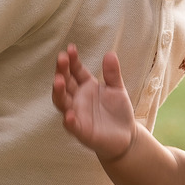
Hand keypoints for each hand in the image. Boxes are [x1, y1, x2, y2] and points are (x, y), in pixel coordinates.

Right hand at [53, 45, 137, 161]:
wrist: (126, 136)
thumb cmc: (118, 111)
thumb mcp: (117, 89)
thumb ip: (113, 73)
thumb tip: (110, 54)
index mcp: (86, 86)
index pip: (75, 71)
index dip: (72, 60)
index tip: (70, 48)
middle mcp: (77, 99)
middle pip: (65, 83)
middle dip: (62, 71)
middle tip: (62, 58)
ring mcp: (77, 114)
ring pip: (62, 102)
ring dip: (59, 92)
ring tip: (58, 81)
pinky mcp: (81, 131)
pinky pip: (72, 126)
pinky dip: (69, 121)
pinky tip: (69, 114)